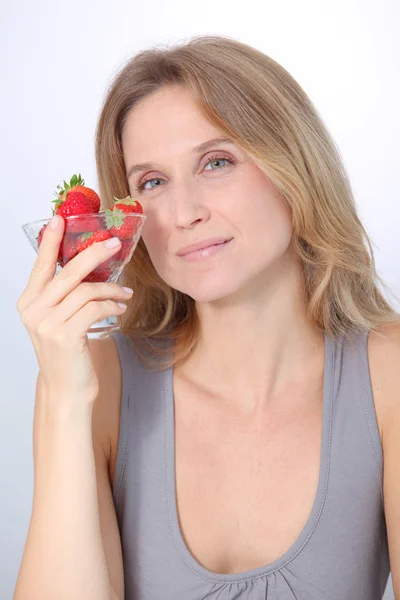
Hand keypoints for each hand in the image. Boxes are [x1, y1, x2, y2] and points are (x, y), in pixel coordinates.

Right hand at [17, 215, 133, 402]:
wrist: (67, 388)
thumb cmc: (67, 350)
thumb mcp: (59, 318)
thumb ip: (65, 295)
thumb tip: (90, 265)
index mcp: (29, 300)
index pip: (41, 264)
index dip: (51, 240)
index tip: (60, 218)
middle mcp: (33, 309)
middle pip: (68, 271)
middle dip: (94, 253)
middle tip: (114, 244)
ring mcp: (47, 323)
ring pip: (86, 290)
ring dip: (112, 289)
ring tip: (125, 295)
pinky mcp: (65, 335)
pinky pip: (95, 308)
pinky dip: (111, 305)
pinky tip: (119, 309)